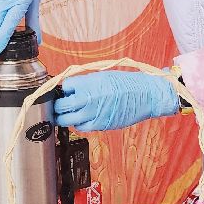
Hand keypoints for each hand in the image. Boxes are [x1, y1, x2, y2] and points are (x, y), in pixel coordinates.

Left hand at [53, 71, 178, 131]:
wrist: (144, 95)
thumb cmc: (126, 83)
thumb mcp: (101, 76)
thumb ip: (84, 83)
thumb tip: (71, 89)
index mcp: (86, 83)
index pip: (64, 87)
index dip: (65, 89)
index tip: (67, 90)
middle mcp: (86, 99)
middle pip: (60, 106)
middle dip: (58, 105)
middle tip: (59, 104)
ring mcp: (92, 114)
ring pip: (67, 120)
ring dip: (65, 116)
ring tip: (70, 112)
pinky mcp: (98, 125)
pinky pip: (80, 127)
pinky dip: (78, 124)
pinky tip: (83, 118)